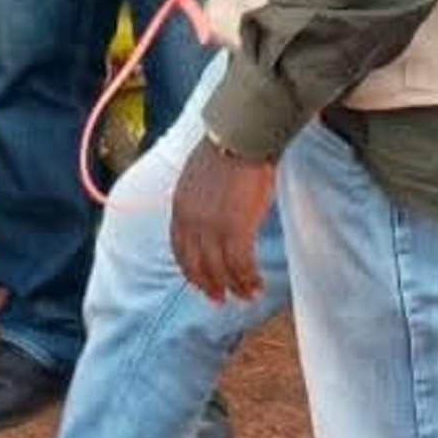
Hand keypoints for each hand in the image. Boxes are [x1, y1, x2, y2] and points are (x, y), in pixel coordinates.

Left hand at [168, 136, 276, 301]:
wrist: (242, 138)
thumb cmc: (229, 150)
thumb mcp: (199, 178)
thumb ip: (198, 201)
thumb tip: (210, 215)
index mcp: (179, 208)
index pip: (180, 251)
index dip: (191, 271)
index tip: (202, 283)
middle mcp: (190, 222)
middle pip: (198, 266)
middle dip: (210, 286)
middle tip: (221, 299)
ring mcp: (212, 228)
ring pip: (221, 271)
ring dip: (236, 287)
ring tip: (249, 295)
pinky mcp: (236, 230)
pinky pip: (241, 266)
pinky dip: (249, 280)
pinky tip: (258, 285)